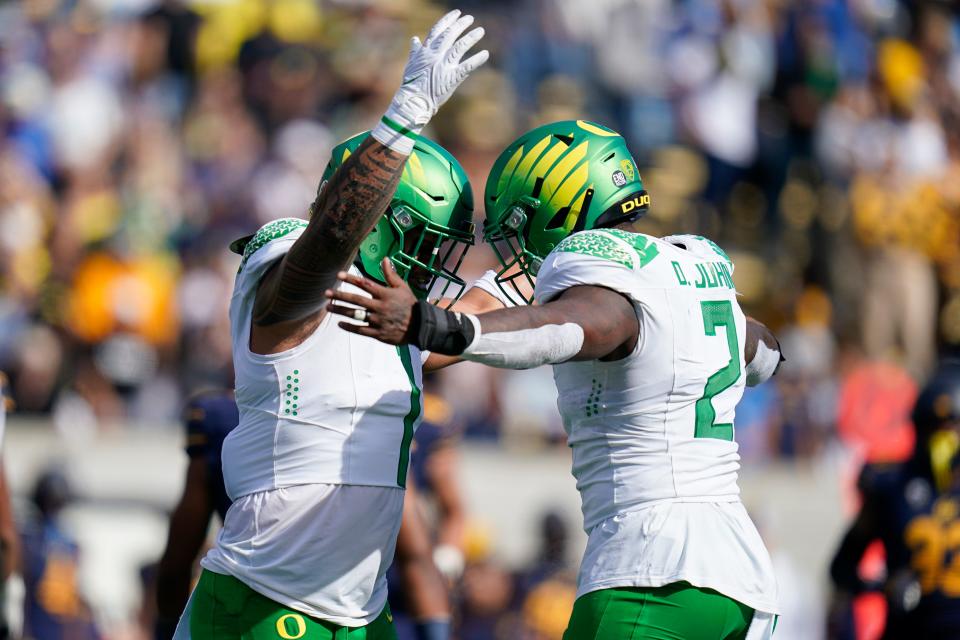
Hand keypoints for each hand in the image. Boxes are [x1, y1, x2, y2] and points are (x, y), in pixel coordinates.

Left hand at [326, 258, 417, 343]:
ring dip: (340, 310)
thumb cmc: (410, 305)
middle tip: (326, 293)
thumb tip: (384, 259)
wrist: (420, 326)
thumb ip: (390, 274)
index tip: (338, 275)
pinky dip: (349, 326)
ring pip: (355, 315)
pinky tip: (340, 323)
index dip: (351, 279)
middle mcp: (380, 307)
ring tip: (328, 307)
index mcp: (385, 294)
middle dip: (339, 296)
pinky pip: (360, 330)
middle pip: (356, 300)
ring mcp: (378, 321)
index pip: (365, 284)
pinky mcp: (378, 333)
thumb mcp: (402, 287)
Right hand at [373, 9, 487, 151]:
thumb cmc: (412, 85)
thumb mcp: (411, 64)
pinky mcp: (452, 77)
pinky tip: (486, 53)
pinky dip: (477, 59)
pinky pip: (467, 66)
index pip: (438, 30)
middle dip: (461, 25)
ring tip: (481, 30)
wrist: (414, 101)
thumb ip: (415, 51)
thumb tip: (415, 39)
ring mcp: (444, 66)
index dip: (448, 20)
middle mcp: (435, 55)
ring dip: (471, 37)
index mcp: (425, 51)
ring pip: (460, 47)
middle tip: (470, 18)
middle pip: (450, 35)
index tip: (457, 13)